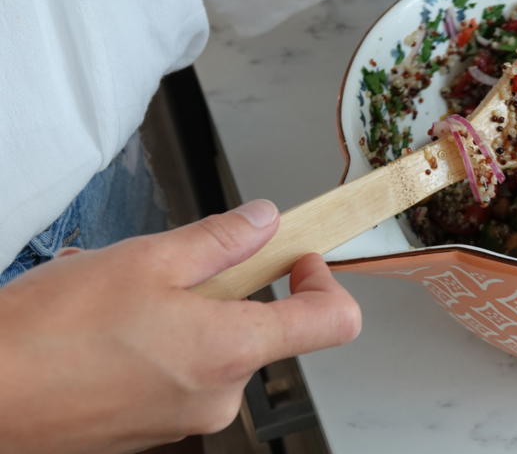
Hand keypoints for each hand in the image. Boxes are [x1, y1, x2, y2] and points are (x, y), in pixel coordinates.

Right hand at [0, 200, 360, 453]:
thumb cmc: (50, 333)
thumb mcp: (147, 259)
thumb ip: (221, 238)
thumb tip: (265, 222)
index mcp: (231, 350)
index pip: (333, 322)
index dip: (324, 282)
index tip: (299, 257)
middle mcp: (218, 394)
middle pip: (264, 331)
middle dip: (231, 289)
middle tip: (178, 265)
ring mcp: (184, 417)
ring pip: (216, 347)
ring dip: (187, 312)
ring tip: (125, 296)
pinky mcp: (152, 427)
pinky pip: (181, 372)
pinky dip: (162, 341)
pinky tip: (109, 326)